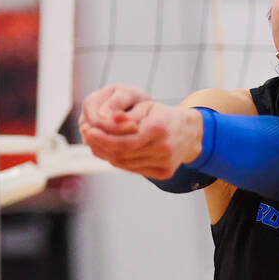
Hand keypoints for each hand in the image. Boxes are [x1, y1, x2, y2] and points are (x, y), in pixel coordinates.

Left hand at [80, 84, 202, 178]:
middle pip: (123, 154)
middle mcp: (164, 149)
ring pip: (126, 164)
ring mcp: (165, 163)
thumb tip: (108, 119)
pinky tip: (111, 152)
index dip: (103, 138)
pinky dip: (120, 161)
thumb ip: (127, 114)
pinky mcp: (165, 173)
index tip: (88, 130)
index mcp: (159, 129)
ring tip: (96, 144)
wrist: (190, 133)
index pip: (124, 140)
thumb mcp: (147, 107)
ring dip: (108, 155)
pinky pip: (135, 169)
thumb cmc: (163, 116)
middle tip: (88, 136)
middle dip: (102, 146)